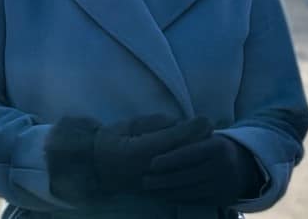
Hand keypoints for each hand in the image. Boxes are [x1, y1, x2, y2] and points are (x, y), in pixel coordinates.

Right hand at [45, 114, 212, 201]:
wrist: (95, 166)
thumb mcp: (131, 124)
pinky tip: (197, 159)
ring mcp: (154, 182)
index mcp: (141, 150)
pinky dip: (190, 169)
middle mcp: (150, 169)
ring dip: (198, 154)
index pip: (174, 139)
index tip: (206, 118)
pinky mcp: (156, 189)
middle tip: (212, 126)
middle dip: (200, 140)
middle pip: (183, 154)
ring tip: (207, 140)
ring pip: (184, 169)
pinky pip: (179, 180)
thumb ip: (156, 124)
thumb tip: (181, 123)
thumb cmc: (112, 139)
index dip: (193, 128)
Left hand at [142, 134, 263, 205]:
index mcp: (218, 147)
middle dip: (163, 180)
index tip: (151, 163)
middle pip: (187, 176)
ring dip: (167, 191)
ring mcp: (224, 185)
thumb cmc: (213, 145)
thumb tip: (162, 132)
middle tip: (144, 180)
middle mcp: (223, 167)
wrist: (242, 165)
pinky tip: (164, 195)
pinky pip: (196, 201)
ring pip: (190, 191)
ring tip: (150, 189)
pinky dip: (178, 198)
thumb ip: (188, 134)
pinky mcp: (223, 199)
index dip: (169, 160)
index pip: (189, 154)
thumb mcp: (206, 135)